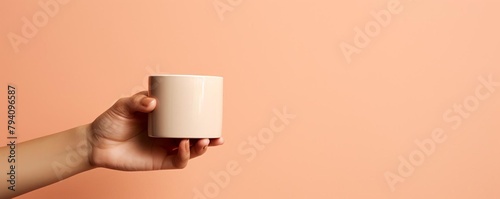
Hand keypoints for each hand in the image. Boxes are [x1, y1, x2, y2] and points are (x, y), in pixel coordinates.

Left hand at [87, 91, 222, 170]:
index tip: (214, 114)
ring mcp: (165, 148)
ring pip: (191, 150)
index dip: (204, 118)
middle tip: (216, 135)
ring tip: (204, 140)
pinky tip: (184, 145)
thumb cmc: (111, 121)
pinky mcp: (159, 161)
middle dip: (211, 137)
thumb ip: (137, 101)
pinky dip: (185, 155)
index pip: (189, 118)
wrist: (95, 143)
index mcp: (166, 118)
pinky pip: (178, 161)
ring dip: (201, 147)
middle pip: (196, 136)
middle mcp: (169, 134)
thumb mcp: (123, 105)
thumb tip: (154, 102)